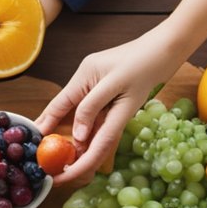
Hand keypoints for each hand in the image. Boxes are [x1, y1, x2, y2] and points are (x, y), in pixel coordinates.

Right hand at [36, 27, 185, 183]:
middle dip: (60, 135)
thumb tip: (78, 135)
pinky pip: (95, 110)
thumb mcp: (119, 89)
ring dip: (78, 135)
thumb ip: (94, 110)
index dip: (47, 126)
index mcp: (84, 76)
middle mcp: (87, 80)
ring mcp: (98, 83)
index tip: (38, 144)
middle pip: (67, 112)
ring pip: (82, 114)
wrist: (168, 48)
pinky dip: (92, 127)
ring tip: (69, 159)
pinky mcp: (110, 87)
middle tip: (51, 159)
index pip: (59, 106)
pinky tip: (87, 141)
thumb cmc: (146, 64)